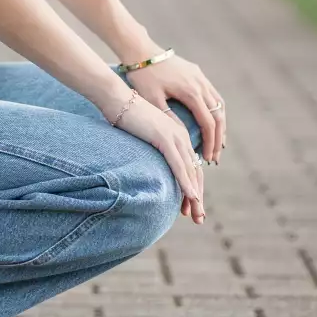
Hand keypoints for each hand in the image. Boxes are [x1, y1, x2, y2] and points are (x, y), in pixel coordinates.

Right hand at [111, 91, 205, 224]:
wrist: (116, 98)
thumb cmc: (125, 117)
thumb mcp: (143, 136)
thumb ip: (151, 148)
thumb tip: (148, 164)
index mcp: (177, 136)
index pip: (190, 167)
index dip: (192, 188)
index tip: (191, 207)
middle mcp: (181, 137)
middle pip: (194, 172)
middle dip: (197, 197)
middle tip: (199, 218)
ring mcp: (174, 137)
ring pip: (190, 171)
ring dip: (194, 195)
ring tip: (197, 215)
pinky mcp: (165, 138)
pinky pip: (179, 165)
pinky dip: (186, 182)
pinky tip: (191, 196)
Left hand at [125, 53, 226, 163]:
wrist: (140, 51)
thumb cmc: (143, 76)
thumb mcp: (153, 100)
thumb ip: (170, 118)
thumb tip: (185, 138)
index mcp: (191, 92)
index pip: (208, 124)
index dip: (210, 143)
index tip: (207, 159)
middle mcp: (200, 84)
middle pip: (218, 116)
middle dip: (218, 138)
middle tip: (214, 158)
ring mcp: (200, 77)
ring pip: (219, 105)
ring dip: (220, 125)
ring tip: (217, 143)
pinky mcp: (196, 73)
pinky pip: (212, 94)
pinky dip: (216, 110)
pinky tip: (212, 121)